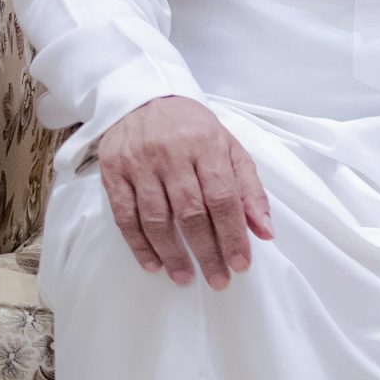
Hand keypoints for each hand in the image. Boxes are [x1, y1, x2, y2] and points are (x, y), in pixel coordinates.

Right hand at [97, 95, 271, 289]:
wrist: (143, 100)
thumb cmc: (194, 129)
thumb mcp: (229, 147)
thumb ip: (249, 188)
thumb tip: (265, 231)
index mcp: (208, 146)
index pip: (223, 197)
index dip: (233, 234)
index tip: (241, 263)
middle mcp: (173, 155)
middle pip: (191, 212)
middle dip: (207, 250)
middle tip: (218, 280)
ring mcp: (140, 165)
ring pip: (156, 218)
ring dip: (172, 253)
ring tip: (186, 277)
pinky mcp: (113, 174)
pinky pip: (125, 217)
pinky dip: (139, 245)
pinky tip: (154, 264)